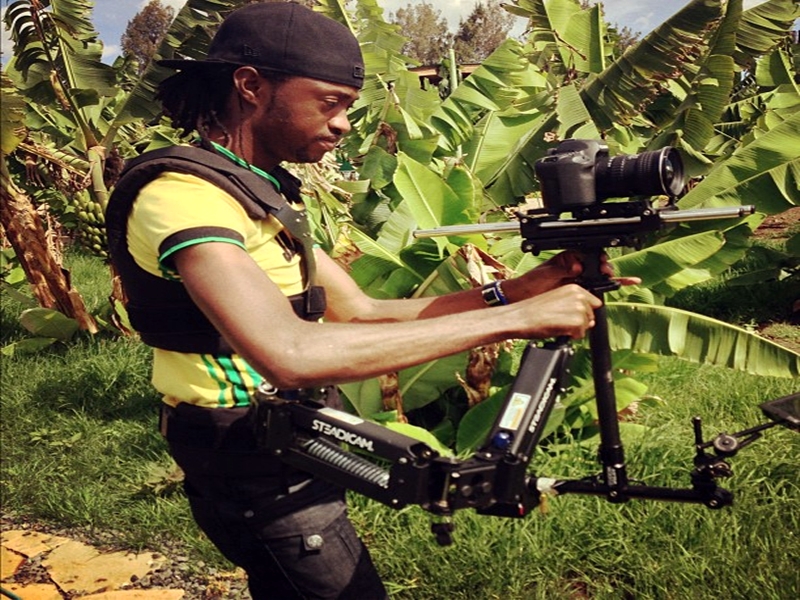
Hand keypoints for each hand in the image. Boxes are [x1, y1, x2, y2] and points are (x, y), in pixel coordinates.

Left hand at [507, 250, 639, 298]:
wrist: (523, 297)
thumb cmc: (530, 282)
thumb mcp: (546, 273)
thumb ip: (562, 269)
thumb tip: (577, 266)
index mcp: (567, 258)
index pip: (588, 254)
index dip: (597, 258)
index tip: (601, 264)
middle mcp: (575, 267)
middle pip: (596, 265)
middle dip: (605, 267)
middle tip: (607, 272)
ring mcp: (577, 278)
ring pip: (599, 276)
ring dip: (610, 276)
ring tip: (615, 277)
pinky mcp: (578, 290)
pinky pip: (597, 287)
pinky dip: (611, 284)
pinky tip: (627, 282)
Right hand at [515, 283, 602, 339]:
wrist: (519, 317)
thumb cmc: (533, 310)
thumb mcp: (557, 301)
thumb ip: (575, 306)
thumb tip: (591, 321)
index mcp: (574, 287)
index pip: (593, 303)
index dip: (583, 312)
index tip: (569, 314)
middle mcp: (579, 295)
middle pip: (591, 316)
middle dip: (579, 321)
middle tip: (559, 319)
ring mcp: (579, 308)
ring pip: (587, 326)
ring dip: (574, 329)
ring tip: (557, 323)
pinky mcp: (577, 321)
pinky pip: (580, 335)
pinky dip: (570, 336)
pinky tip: (557, 329)